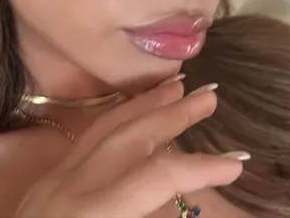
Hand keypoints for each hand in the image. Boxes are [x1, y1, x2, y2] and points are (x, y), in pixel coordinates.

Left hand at [14, 77, 245, 217]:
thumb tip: (186, 205)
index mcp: (92, 214)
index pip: (154, 177)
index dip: (199, 168)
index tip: (237, 162)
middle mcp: (72, 186)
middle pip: (131, 136)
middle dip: (173, 114)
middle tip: (208, 95)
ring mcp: (58, 176)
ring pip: (108, 125)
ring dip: (146, 103)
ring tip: (176, 86)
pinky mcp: (52, 174)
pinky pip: (91, 133)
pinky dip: (120, 113)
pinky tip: (137, 105)